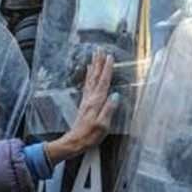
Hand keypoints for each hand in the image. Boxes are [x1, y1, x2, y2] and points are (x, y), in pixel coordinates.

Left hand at [44, 50, 116, 164]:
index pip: (103, 82)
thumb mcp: (103, 125)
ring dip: (94, 67)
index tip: (110, 57)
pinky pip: (87, 84)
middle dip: (99, 63)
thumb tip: (116, 95)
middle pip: (95, 77)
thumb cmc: (90, 135)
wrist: (75, 141)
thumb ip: (109, 109)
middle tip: (100, 50)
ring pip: (91, 79)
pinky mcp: (85, 104)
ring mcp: (86, 100)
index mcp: (96, 102)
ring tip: (95, 56)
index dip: (107, 69)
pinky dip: (89, 75)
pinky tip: (89, 71)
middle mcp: (90, 98)